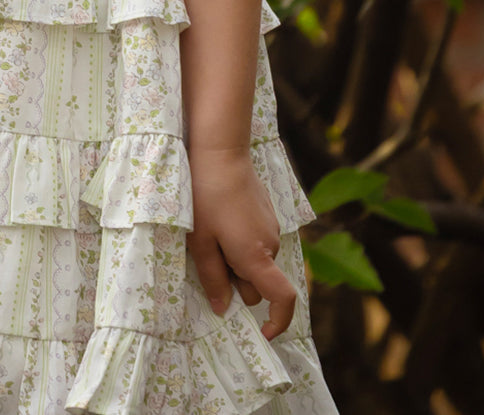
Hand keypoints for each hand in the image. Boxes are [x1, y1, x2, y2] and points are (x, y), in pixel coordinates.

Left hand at [185, 143, 297, 340]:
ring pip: (256, 262)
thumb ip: (213, 277)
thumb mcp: (200, 240)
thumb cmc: (204, 195)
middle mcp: (270, 245)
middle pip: (259, 283)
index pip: (283, 298)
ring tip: (212, 232)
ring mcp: (272, 228)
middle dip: (238, 281)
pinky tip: (222, 219)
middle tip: (210, 256)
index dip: (278, 321)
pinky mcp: (268, 214)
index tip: (263, 333)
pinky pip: (257, 242)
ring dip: (238, 260)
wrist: (220, 151)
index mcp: (255, 256)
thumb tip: (223, 308)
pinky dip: (242, 243)